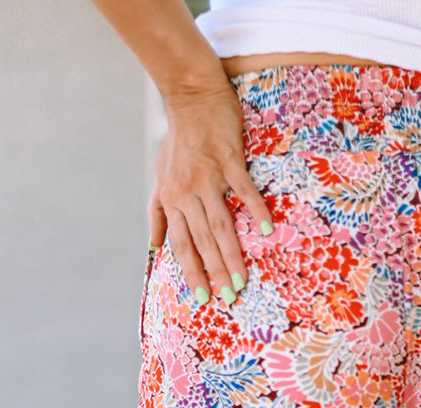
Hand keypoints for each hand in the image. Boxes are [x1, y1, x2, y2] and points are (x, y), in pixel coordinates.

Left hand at [150, 82, 274, 302]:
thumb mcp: (161, 177)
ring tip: (242, 279)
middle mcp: (188, 192)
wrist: (191, 97)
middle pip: (202, 241)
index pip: (182, 245)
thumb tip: (153, 245)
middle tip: (228, 298)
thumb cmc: (178, 140)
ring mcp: (209, 177)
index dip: (191, 272)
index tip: (202, 298)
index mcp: (173, 199)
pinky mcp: (229, 160)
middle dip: (215, 272)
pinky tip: (268, 229)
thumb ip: (158, 212)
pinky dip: (255, 209)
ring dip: (231, 254)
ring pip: (220, 224)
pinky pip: (243, 190)